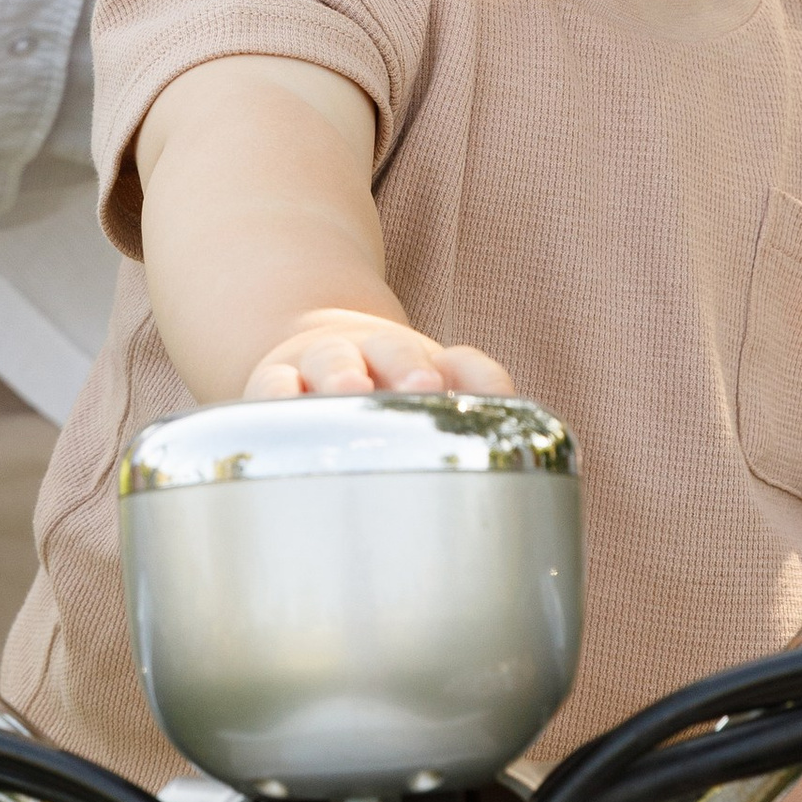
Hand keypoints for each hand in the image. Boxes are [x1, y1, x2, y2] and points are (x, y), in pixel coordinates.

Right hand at [242, 308, 515, 399]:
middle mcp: (378, 356)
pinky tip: (278, 410)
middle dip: (410, 367)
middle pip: (395, 351)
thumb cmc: (387, 395)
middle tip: (424, 385)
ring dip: (344, 371)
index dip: (476, 376)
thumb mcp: (436, 393)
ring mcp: (324, 364)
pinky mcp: (277, 382)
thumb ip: (476, 406)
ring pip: (334, 358)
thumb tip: (530, 449)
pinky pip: (272, 386)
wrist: (317, 356)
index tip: (490, 395)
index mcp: (431, 366)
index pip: (465, 366)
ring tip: (352, 388)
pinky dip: (275, 394)